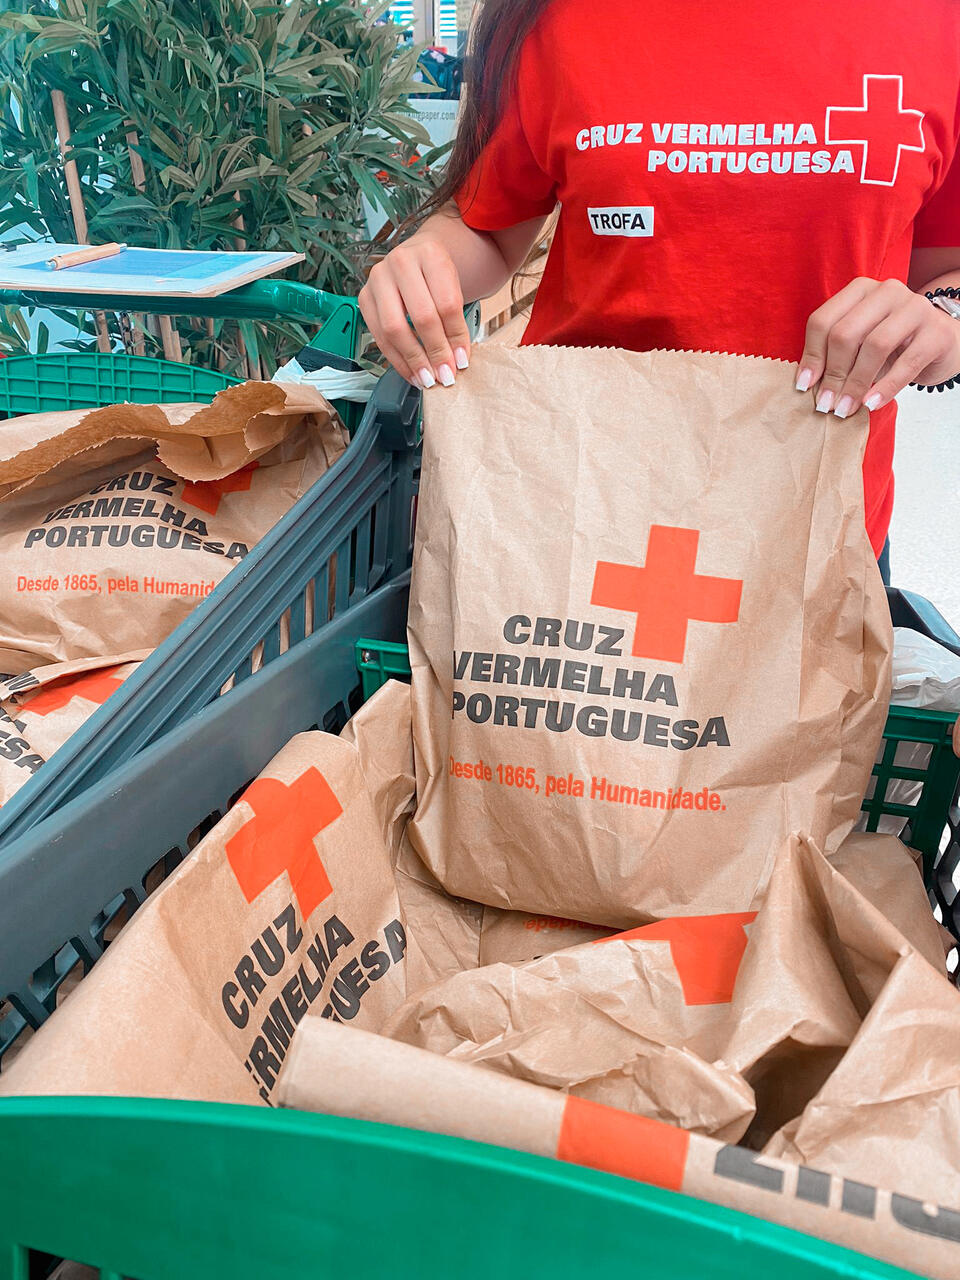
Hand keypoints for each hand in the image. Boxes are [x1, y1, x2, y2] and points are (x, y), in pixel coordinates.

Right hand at [358, 236, 470, 388]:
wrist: (417, 258)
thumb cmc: (437, 277)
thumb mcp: (455, 288)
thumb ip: (457, 320)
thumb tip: (456, 361)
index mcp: (430, 254)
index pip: (447, 303)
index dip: (456, 336)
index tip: (462, 361)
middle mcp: (401, 262)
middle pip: (421, 316)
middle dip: (434, 351)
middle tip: (445, 375)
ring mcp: (378, 278)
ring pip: (394, 328)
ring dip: (413, 360)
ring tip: (427, 379)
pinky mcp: (364, 297)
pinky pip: (379, 336)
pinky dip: (396, 359)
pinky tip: (411, 372)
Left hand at [796, 277, 959, 415]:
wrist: (941, 342)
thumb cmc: (892, 345)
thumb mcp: (859, 342)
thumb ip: (834, 354)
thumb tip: (808, 384)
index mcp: (860, 290)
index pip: (823, 321)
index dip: (811, 356)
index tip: (804, 386)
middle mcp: (886, 291)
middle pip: (845, 334)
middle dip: (833, 374)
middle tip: (826, 404)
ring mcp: (915, 308)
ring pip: (874, 346)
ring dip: (855, 383)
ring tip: (845, 408)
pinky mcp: (936, 332)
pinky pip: (906, 363)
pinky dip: (886, 387)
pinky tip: (871, 404)